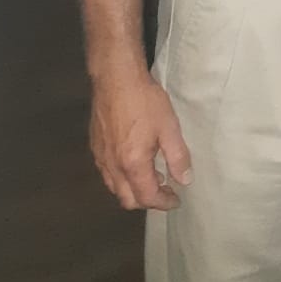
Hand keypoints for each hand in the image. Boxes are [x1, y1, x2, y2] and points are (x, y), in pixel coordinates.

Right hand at [89, 68, 192, 210]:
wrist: (116, 78)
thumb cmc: (145, 101)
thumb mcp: (169, 127)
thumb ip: (178, 157)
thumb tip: (185, 180)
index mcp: (132, 164)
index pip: (147, 197)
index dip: (163, 203)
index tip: (176, 200)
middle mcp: (112, 167)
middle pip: (127, 200)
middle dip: (147, 201)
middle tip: (165, 191)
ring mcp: (101, 158)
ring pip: (115, 188)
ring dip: (134, 190)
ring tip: (153, 177)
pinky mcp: (95, 147)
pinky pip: (107, 174)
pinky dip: (122, 178)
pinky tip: (134, 162)